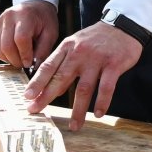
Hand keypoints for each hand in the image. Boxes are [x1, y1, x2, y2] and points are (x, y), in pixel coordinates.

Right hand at [0, 0, 60, 69]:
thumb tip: (34, 66)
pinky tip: (14, 54)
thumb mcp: (51, 33)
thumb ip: (43, 50)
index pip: (21, 39)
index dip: (25, 54)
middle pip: (7, 46)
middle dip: (16, 60)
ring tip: (20, 59)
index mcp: (25, 16)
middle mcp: (9, 17)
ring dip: (9, 59)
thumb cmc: (45, 19)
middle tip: (25, 64)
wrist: (35, 5)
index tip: (30, 63)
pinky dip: (4, 55)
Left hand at [24, 19, 142, 130]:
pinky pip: (106, 87)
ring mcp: (97, 59)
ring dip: (78, 110)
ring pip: (84, 88)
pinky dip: (102, 102)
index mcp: (67, 47)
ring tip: (74, 126)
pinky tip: (99, 114)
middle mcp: (80, 53)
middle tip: (36, 110)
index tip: (27, 97)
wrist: (124, 25)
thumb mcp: (76, 42)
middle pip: (61, 78)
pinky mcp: (114, 64)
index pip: (48, 67)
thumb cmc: (97, 38)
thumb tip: (49, 85)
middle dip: (47, 96)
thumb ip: (63, 61)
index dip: (37, 83)